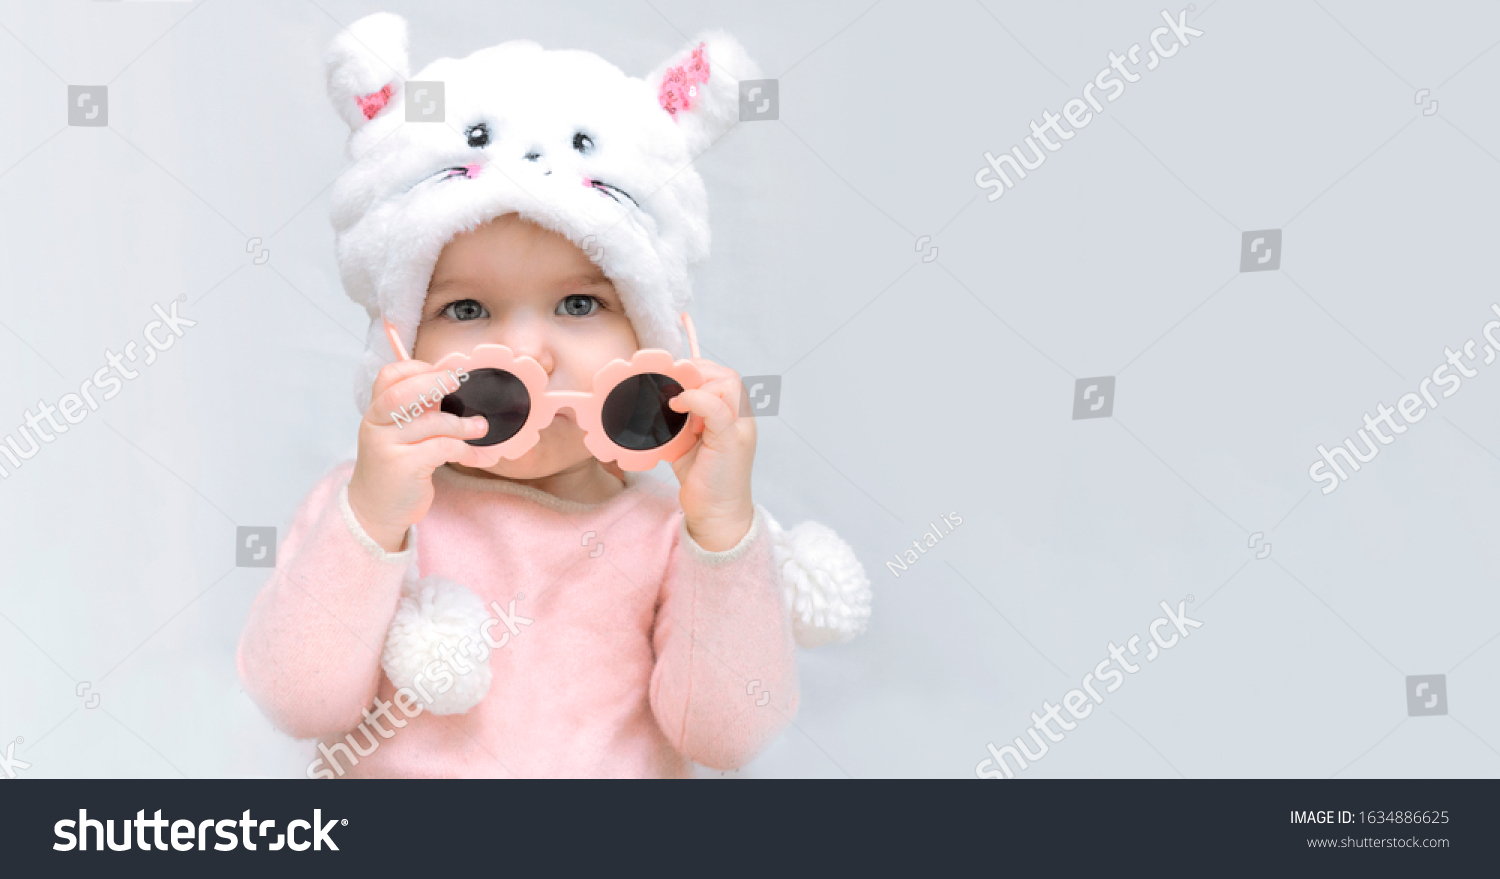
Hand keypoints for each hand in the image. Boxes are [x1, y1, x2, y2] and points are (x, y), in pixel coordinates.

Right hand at [347, 359, 499, 552]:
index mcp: (376, 412)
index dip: (416, 367)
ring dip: (462, 424)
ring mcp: (388, 447)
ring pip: (430, 423)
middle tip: (459, 380)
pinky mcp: (404, 467)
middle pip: (402, 393)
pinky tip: (471, 456)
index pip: (388, 377)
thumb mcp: (398, 434)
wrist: (375, 510)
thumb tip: (448, 384)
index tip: (442, 371)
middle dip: (435, 383)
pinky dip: (463, 449)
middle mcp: (376, 426)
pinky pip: (441, 448)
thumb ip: (417, 411)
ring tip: (480, 428)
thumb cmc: (394, 468)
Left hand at [667, 359, 755, 551]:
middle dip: (697, 372)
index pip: (722, 376)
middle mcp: (741, 418)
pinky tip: (676, 406)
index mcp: (733, 415)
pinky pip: (717, 407)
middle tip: (672, 385)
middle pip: (728, 375)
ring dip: (698, 385)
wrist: (716, 513)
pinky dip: (695, 399)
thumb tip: (659, 397)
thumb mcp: (688, 440)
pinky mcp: (731, 442)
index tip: (672, 378)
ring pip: (728, 384)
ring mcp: (740, 429)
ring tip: (676, 401)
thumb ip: (683, 418)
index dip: (697, 370)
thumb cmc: (703, 478)